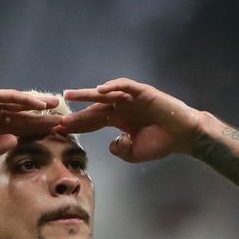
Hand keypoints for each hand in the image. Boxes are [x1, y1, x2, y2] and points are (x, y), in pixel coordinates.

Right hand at [0, 88, 60, 163]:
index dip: (34, 132)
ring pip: (19, 104)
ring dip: (38, 105)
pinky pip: (11, 97)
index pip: (18, 129)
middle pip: (22, 116)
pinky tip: (41, 105)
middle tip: (60, 120)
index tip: (51, 136)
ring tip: (56, 107)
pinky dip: (26, 100)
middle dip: (41, 118)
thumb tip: (15, 141)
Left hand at [58, 78, 202, 161]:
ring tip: (70, 95)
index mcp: (118, 120)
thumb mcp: (134, 152)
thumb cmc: (160, 143)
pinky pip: (125, 86)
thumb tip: (110, 145)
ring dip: (87, 94)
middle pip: (93, 107)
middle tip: (56, 114)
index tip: (59, 130)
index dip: (77, 125)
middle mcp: (121, 107)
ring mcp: (131, 98)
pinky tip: (100, 90)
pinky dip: (113, 86)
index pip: (92, 121)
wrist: (183, 136)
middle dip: (76, 112)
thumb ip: (120, 150)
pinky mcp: (142, 92)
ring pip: (105, 93)